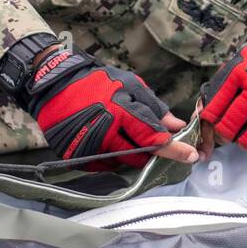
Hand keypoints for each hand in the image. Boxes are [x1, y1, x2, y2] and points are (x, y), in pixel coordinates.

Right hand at [20, 47, 195, 167]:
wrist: (55, 85)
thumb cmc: (97, 82)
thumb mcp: (130, 86)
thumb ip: (154, 108)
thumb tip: (177, 125)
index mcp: (122, 113)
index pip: (155, 138)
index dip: (175, 149)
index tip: (191, 156)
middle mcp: (106, 134)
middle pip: (140, 156)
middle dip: (149, 150)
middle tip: (146, 137)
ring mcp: (90, 148)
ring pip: (122, 162)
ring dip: (130, 152)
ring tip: (122, 133)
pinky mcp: (77, 156)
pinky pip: (104, 165)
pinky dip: (111, 156)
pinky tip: (107, 140)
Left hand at [200, 37, 246, 157]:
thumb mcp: (242, 62)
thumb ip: (223, 82)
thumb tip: (201, 112)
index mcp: (238, 73)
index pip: (213, 108)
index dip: (209, 123)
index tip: (212, 126)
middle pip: (229, 125)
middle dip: (224, 136)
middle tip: (227, 136)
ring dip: (245, 143)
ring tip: (246, 140)